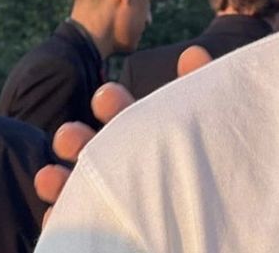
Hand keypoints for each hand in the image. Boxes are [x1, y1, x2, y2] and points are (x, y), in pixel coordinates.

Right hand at [34, 46, 212, 222]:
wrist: (231, 207)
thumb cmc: (223, 152)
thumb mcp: (213, 116)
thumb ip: (202, 85)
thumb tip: (192, 52)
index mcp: (153, 132)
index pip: (128, 116)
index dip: (114, 106)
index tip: (105, 97)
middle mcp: (133, 162)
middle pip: (99, 151)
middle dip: (79, 141)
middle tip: (67, 135)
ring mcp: (122, 195)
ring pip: (85, 188)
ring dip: (63, 181)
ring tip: (48, 176)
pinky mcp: (115, 227)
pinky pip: (83, 224)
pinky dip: (64, 218)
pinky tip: (53, 215)